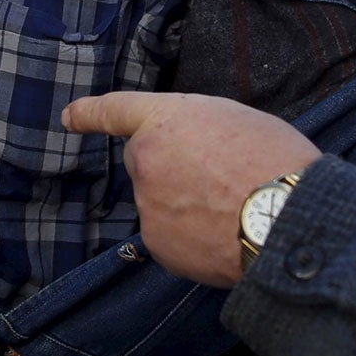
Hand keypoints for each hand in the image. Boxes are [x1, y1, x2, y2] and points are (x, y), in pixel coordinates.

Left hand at [63, 92, 318, 288]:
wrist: (286, 218)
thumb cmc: (276, 161)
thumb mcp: (238, 120)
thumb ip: (199, 131)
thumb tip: (193, 155)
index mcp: (165, 120)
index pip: (117, 110)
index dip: (90, 113)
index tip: (69, 117)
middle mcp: (146, 159)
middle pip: (148, 164)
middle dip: (173, 171)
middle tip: (222, 180)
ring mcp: (148, 205)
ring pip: (161, 204)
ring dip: (186, 206)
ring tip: (232, 209)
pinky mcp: (158, 245)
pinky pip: (171, 238)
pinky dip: (192, 239)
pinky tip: (223, 236)